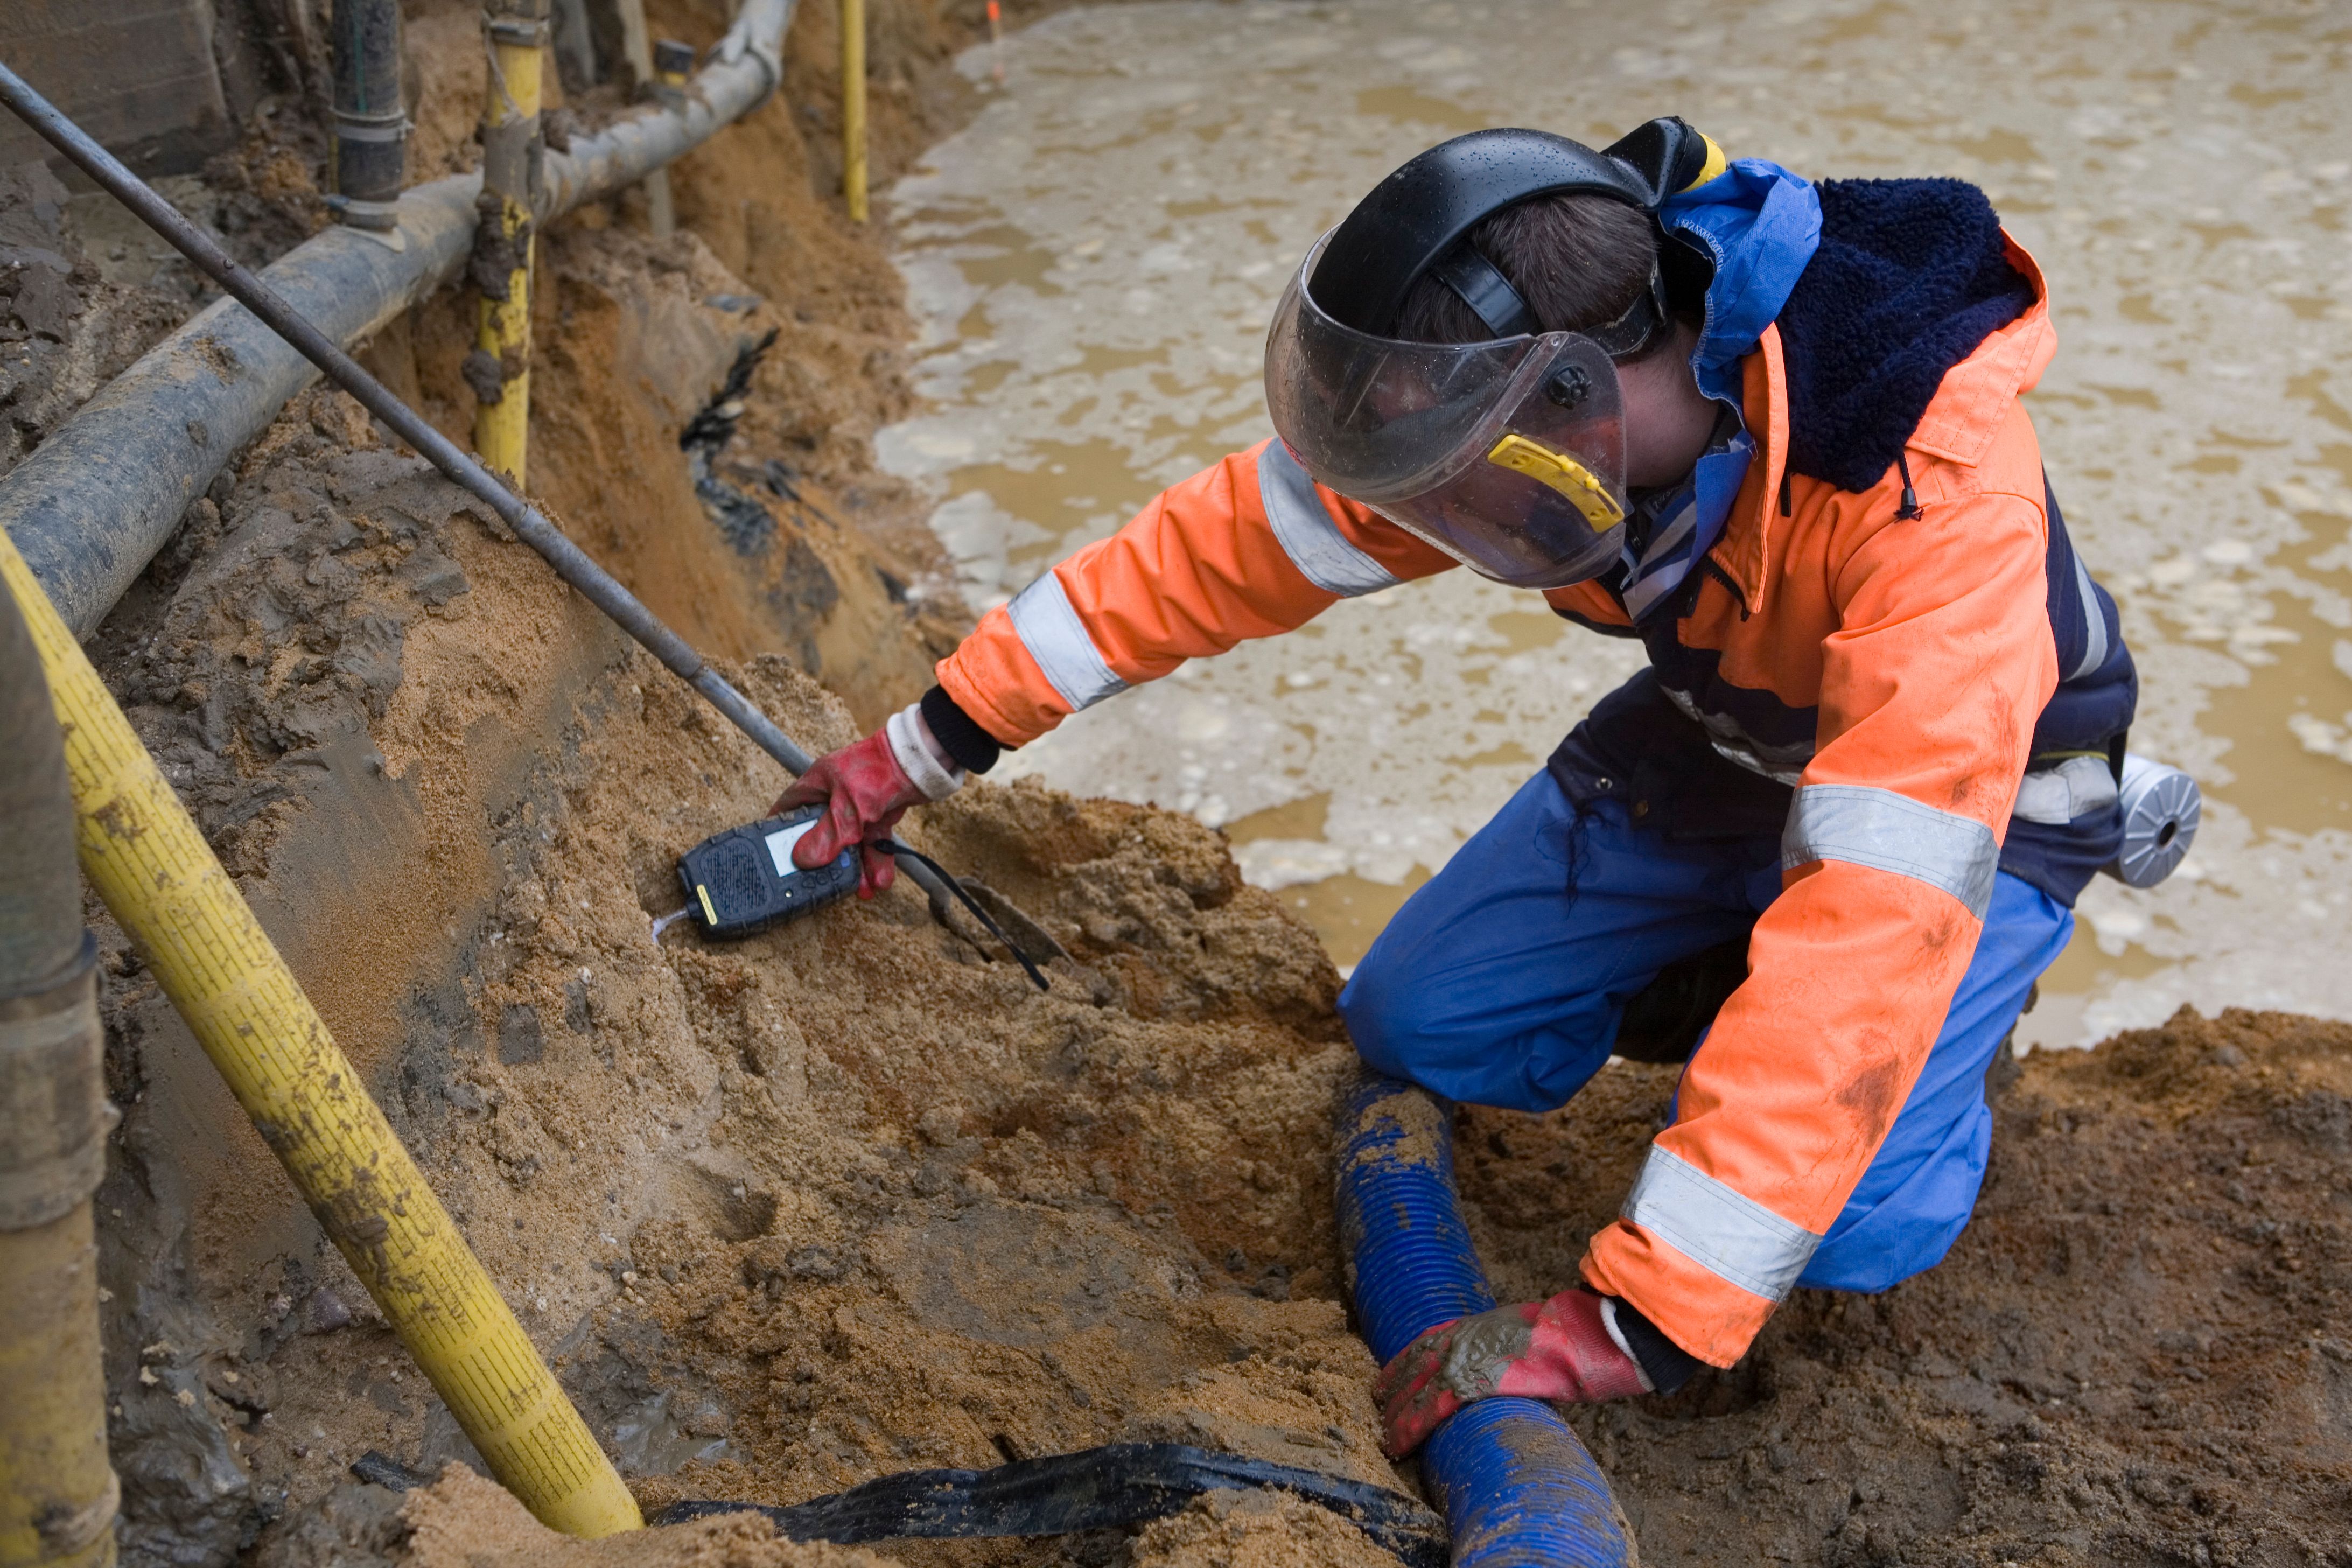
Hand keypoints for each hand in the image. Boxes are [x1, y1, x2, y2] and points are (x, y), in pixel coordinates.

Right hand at [772, 706, 966, 898]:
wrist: (924, 762)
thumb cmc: (880, 770)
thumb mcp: (849, 806)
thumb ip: (828, 834)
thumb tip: (805, 859)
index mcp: (818, 783)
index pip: (790, 807)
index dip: (780, 828)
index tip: (775, 852)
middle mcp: (835, 795)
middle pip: (821, 832)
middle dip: (825, 859)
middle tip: (821, 882)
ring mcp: (859, 805)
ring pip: (851, 841)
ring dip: (856, 866)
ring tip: (860, 890)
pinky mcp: (880, 814)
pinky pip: (873, 841)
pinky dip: (876, 859)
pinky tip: (879, 880)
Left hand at [1372, 1289, 1648, 1457]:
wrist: (1571, 1335)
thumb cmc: (1560, 1337)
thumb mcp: (1523, 1334)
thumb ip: (1506, 1351)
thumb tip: (1511, 1370)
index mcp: (1472, 1326)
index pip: (1424, 1343)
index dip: (1403, 1363)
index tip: (1388, 1377)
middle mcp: (1458, 1340)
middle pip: (1413, 1367)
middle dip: (1393, 1389)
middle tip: (1377, 1407)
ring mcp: (1460, 1361)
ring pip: (1414, 1391)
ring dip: (1395, 1415)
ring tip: (1383, 1435)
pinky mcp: (1468, 1385)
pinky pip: (1428, 1411)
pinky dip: (1408, 1429)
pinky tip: (1396, 1444)